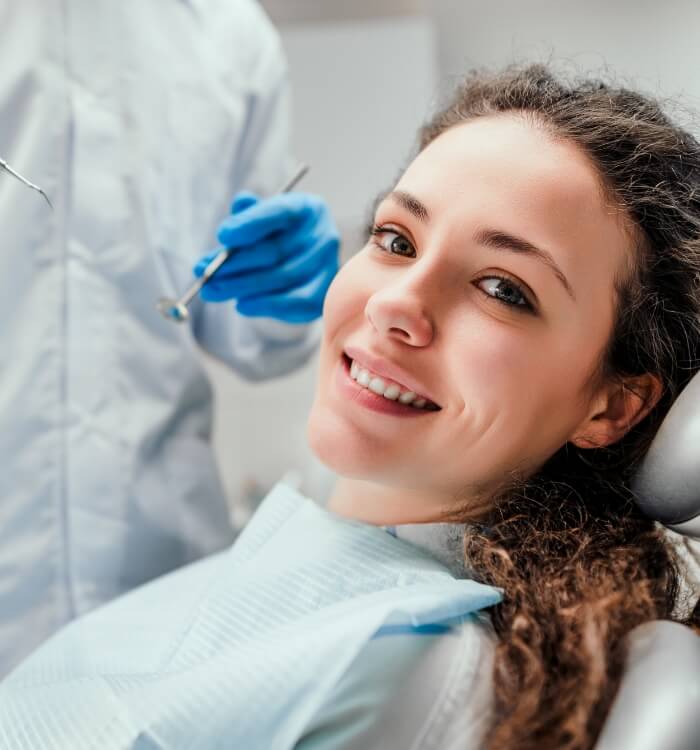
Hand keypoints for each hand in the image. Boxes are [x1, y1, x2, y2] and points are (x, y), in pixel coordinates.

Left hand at [193, 191, 339, 323]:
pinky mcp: (323, 294)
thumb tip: (240, 204)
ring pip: (281, 278)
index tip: (221, 236)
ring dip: (242, 287)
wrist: (306, 264)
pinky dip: (265, 305)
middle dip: (235, 263)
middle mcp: (323, 235)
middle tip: (204, 273)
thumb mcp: (263, 218)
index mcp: (306, 208)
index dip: (250, 224)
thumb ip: (250, 213)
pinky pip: (293, 302)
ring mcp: (327, 266)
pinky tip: (241, 305)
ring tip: (213, 291)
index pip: (278, 212)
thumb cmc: (278, 236)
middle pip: (275, 250)